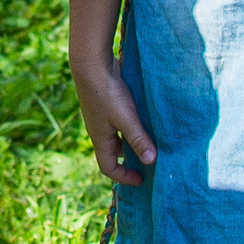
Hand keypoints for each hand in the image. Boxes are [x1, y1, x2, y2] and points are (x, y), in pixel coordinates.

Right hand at [71, 55, 157, 185]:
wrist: (92, 64)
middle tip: (149, 160)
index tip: (142, 179)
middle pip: (114, 153)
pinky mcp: (107, 103)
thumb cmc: (108, 93)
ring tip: (151, 140)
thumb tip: (151, 162)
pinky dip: (131, 125)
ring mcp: (102, 116)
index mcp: (101, 139)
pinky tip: (145, 118)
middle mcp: (100, 130)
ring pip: (118, 136)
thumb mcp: (126, 118)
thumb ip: (138, 139)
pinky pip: (119, 121)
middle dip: (130, 160)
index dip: (124, 177)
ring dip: (132, 141)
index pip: (108, 167)